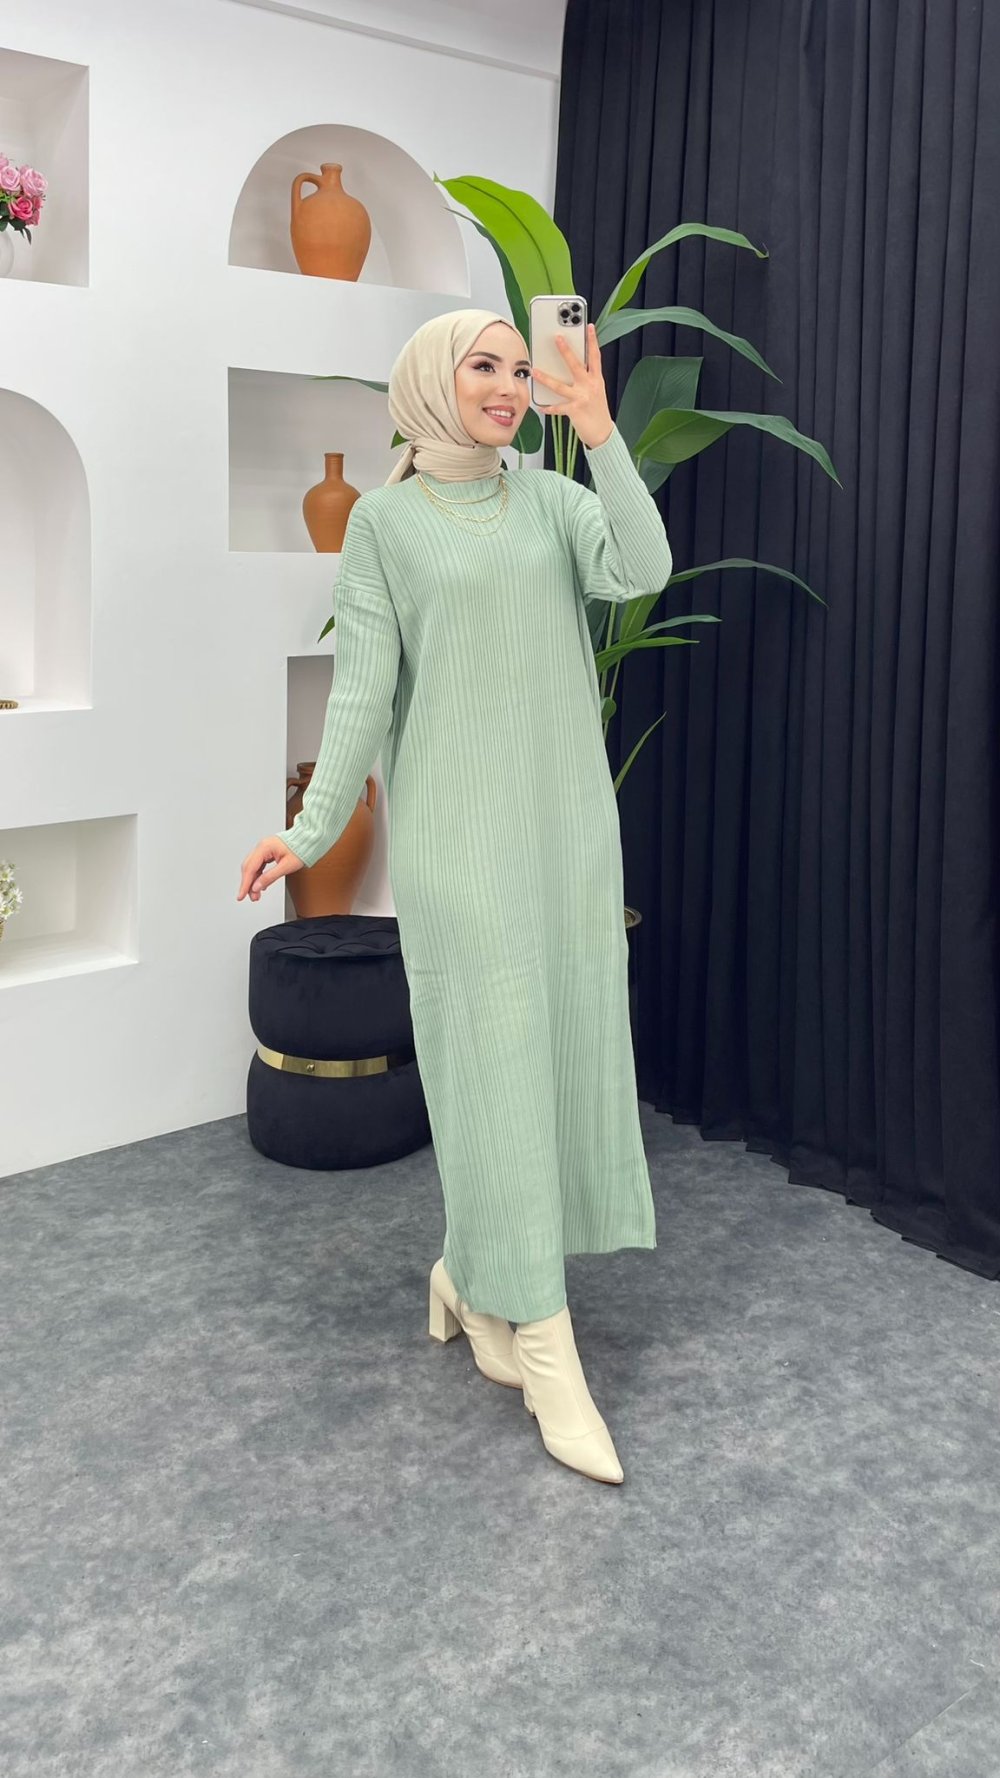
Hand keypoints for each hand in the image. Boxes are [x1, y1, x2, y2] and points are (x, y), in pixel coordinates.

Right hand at [237, 837, 303, 902]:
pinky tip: (260, 885)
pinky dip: (258, 876)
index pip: (250, 868)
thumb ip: (270, 877)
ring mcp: (263, 849)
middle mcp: (261, 846)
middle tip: (252, 897)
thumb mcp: (286, 866)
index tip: (241, 895)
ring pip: (252, 867)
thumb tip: (257, 887)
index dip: (245, 884)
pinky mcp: (266, 852)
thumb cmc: (300, 849)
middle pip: (248, 868)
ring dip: (253, 881)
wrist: (307, 840)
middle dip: (248, 884)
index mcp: (264, 847)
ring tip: (256, 894)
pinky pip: (258, 865)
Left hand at [531, 322, 614, 448]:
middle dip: (566, 350)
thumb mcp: (596, 391)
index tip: (589, 326)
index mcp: (596, 379)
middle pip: (576, 365)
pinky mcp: (575, 410)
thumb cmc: (597, 411)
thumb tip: (569, 367)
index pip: (595, 356)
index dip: (592, 340)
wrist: (603, 433)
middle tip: (557, 337)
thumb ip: (585, 378)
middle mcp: (590, 386)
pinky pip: (558, 407)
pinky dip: (549, 408)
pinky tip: (540, 406)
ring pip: (560, 386)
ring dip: (545, 378)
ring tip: (534, 371)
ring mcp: (582, 398)